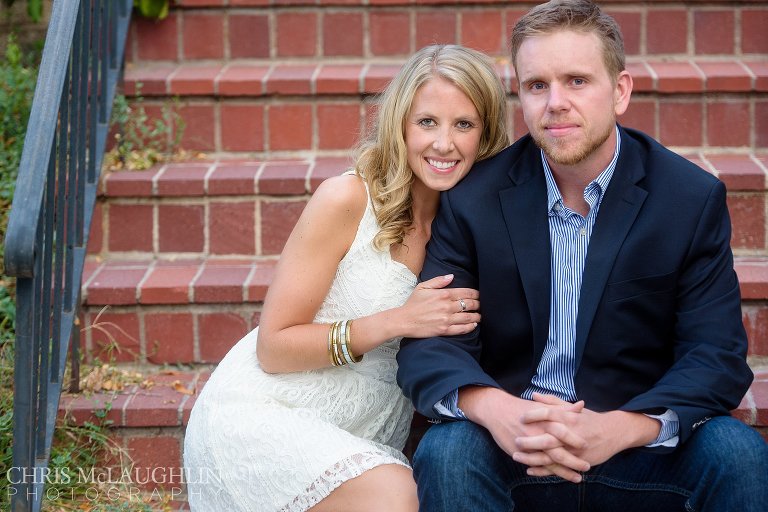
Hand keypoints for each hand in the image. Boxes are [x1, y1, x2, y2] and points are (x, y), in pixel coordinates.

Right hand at [396, 274, 480, 337]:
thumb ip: (438, 281)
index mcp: (443, 294)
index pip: (466, 292)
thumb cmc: (413, 303)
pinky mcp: (444, 330)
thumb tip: (451, 276)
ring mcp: (446, 319)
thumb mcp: (423, 287)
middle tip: (481, 305)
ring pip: (468, 317)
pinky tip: (474, 325)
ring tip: (480, 315)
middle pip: (469, 304)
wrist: (404, 320)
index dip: (476, 294)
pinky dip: (470, 327)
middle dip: (478, 304)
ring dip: (477, 316)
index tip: (479, 295)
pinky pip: (462, 329)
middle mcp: (447, 306)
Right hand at [460, 387, 589, 482]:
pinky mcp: (522, 452)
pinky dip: (547, 473)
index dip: (577, 440)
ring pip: (549, 462)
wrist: (497, 410)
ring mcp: (530, 444)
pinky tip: (556, 477)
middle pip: (559, 451)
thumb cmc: (522, 407)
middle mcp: (538, 433)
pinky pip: (537, 465)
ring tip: (578, 478)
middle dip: (574, 461)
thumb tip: (582, 405)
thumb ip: (564, 408)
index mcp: (546, 420)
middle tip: (587, 467)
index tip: (588, 445)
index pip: (565, 432)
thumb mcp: (544, 406)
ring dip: (565, 471)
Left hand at [513, 393, 659, 477]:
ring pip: (551, 456)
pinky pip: (559, 468)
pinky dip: (543, 471)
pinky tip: (529, 470)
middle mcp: (571, 434)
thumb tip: (533, 395)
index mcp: (569, 417)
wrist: (613, 432)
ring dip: (532, 458)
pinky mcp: (578, 461)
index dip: (533, 415)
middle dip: (530, 440)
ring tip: (516, 456)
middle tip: (515, 440)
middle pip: (548, 438)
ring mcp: (574, 449)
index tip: (521, 417)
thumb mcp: (571, 408)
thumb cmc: (588, 418)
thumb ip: (552, 402)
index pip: (548, 414)